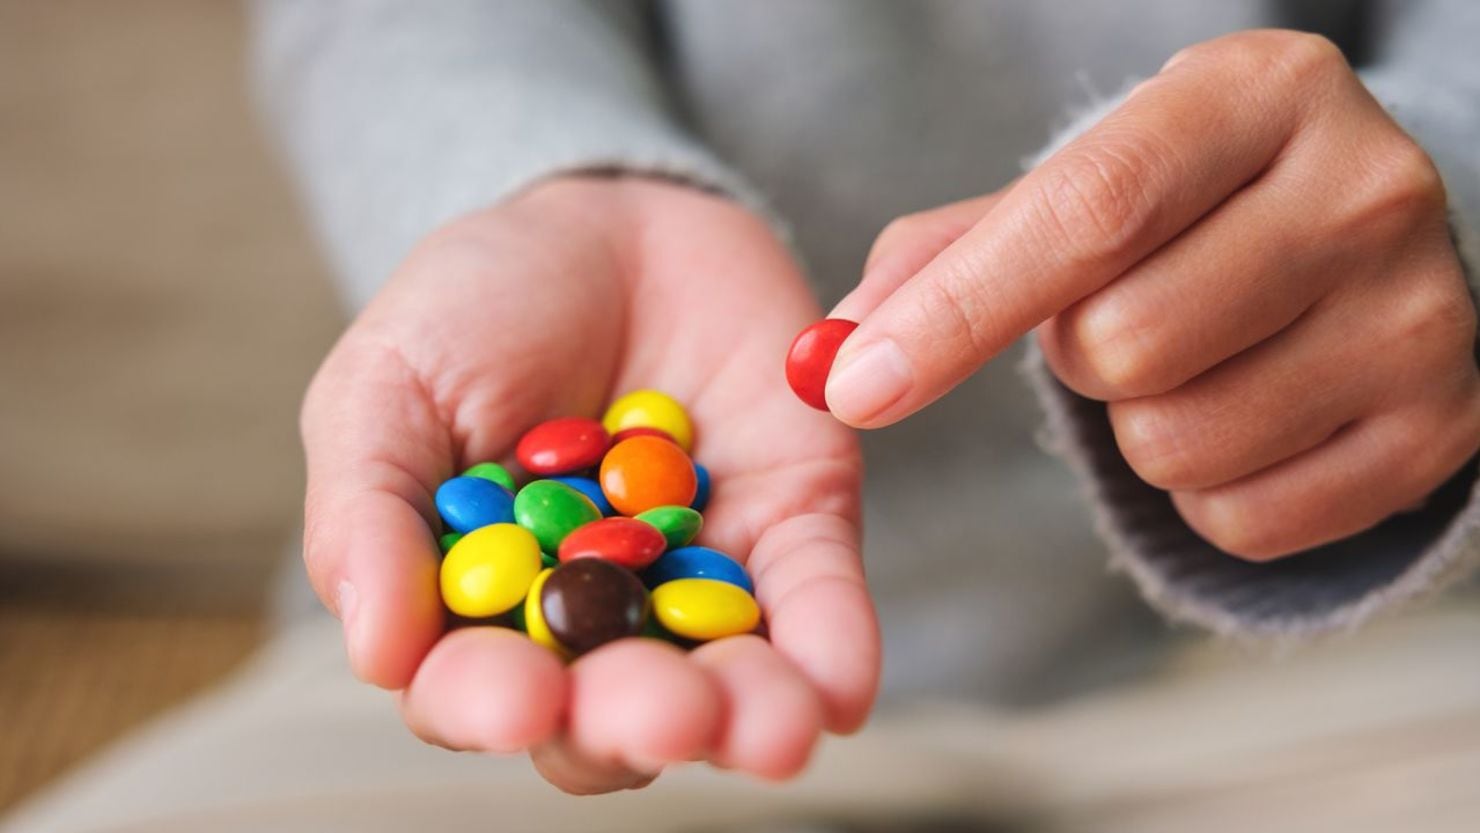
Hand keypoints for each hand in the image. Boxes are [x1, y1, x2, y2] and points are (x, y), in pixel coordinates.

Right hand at [299, 176, 877, 791]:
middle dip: (635, 722)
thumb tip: (380, 654)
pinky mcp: (793, 527)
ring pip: (723, 681)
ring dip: (747, 715)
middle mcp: (594, 622)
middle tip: (662, 712)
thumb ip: (368, 513)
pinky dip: (831, 647)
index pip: (477, 688)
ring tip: (767, 727)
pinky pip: (814, 598)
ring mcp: (697, 582)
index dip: (492, 706)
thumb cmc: (470, 311)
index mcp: (479, 607)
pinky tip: (838, 693)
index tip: (516, 699)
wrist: (602, 220)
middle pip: (610, 713)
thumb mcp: (386, 388)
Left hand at [829, 29, 1479, 559]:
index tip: (852, 388)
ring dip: (1139, 427)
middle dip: (1077, 356)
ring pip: (1174, 445)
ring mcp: (1419, 317)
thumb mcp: (1092, 183)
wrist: (1369, 243)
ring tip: (1193, 361)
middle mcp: (1363, 191)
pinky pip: (1239, 519)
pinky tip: (1246, 418)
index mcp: (1260, 94)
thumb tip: (829, 352)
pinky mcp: (1439, 432)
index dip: (954, 312)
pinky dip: (1204, 491)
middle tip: (1122, 316)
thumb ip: (956, 252)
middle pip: (1120, 346)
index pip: (1085, 213)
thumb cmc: (1199, 208)